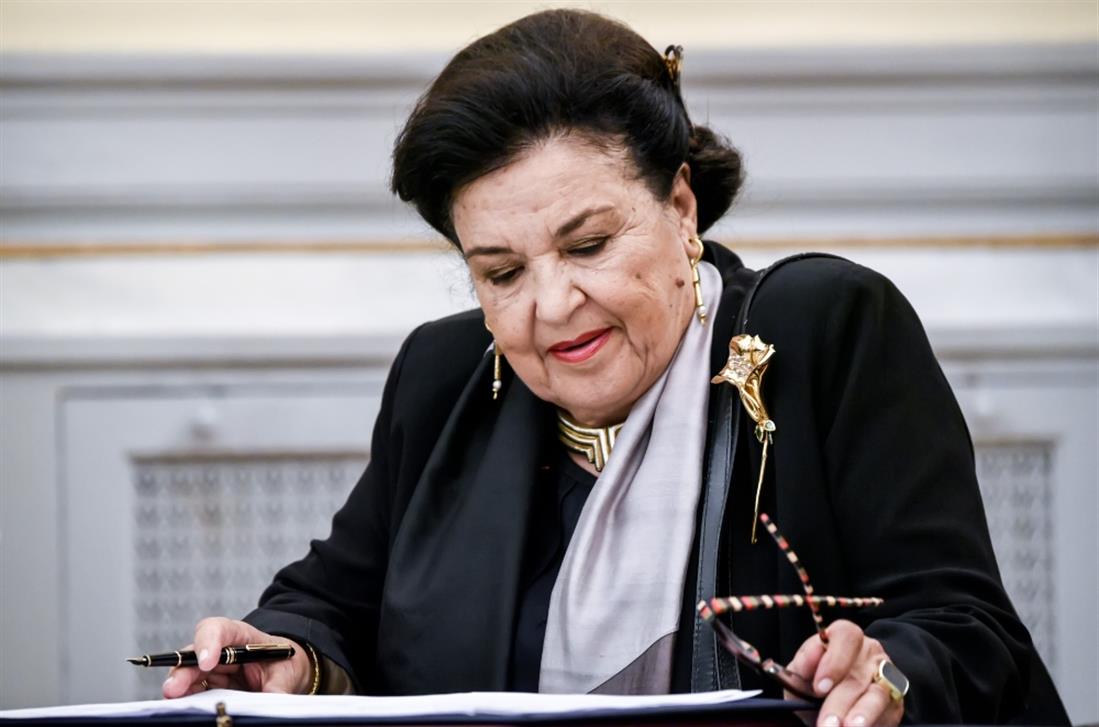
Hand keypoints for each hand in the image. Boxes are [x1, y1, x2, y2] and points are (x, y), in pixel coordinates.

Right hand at [161, 617, 313, 697]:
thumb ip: (278, 686)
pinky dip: (187, 702)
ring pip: (187, 676)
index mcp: (240, 636)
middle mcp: (220, 651)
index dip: (208, 642)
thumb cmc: (284, 664)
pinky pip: (192, 694)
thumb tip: (273, 702)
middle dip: (183, 672)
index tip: (207, 662)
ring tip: (175, 704)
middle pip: (194, 655)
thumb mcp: (287, 673)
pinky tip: (185, 710)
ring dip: (179, 690)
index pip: (218, 629)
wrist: (285, 672)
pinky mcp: (208, 689)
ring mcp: (211, 670)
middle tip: (174, 690)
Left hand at [786, 620, 903, 726]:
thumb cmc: (815, 679)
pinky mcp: (896, 703)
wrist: (833, 696)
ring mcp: (887, 677)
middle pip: (857, 676)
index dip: (834, 661)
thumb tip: (814, 652)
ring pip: (876, 696)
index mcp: (846, 637)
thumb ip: (804, 661)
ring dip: (861, 716)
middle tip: (826, 724)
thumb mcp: (803, 668)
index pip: (847, 637)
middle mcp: (870, 654)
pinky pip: (888, 715)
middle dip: (839, 703)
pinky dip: (873, 725)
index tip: (819, 688)